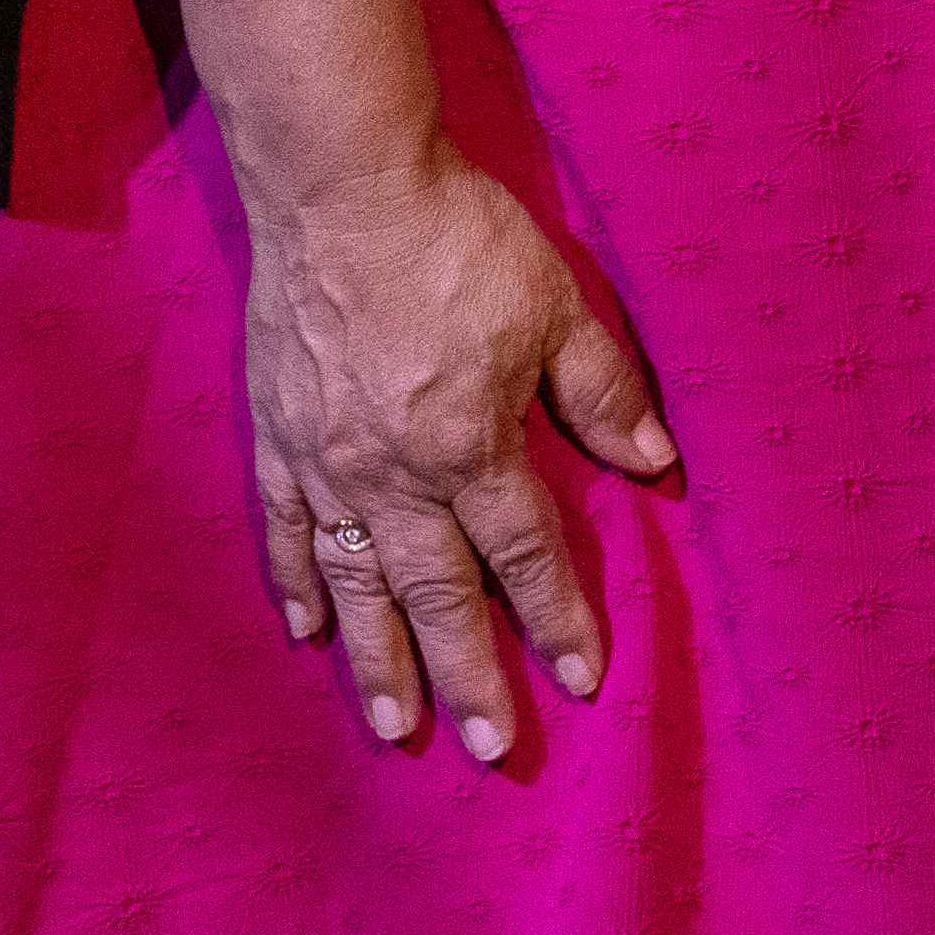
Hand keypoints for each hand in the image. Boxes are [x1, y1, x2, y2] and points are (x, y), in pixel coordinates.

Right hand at [240, 139, 668, 769]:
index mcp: (470, 445)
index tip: (581, 680)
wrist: (342, 187)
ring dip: (380, 661)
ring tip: (398, 728)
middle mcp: (395, 474)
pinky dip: (297, 586)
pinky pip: (286, 532)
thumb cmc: (459, 239)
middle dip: (469, 675)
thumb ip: (601, 391)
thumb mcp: (555, 304)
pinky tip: (308, 633)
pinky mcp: (279, 438)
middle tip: (491, 748)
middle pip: (438, 594)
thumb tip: (656, 461)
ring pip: (357, 585)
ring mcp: (328, 463)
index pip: (525, 553)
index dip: (557, 618)